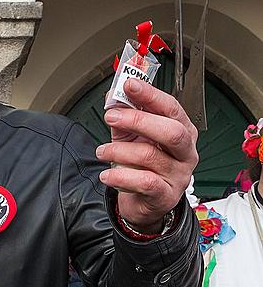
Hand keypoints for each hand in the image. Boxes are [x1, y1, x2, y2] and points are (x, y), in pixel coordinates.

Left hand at [96, 79, 197, 230]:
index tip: (129, 84)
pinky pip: (144, 182)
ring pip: (151, 155)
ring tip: (102, 151)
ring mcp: (179, 174)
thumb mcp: (130, 135)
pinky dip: (120, 176)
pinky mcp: (166, 195)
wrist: (143, 201)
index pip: (171, 108)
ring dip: (119, 150)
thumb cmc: (141, 164)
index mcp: (181, 130)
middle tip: (110, 117)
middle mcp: (185, 152)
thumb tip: (113, 94)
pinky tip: (107, 175)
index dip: (150, 95)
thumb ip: (123, 114)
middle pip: (171, 131)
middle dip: (137, 120)